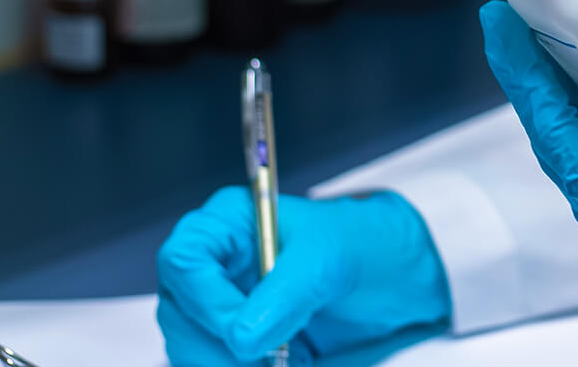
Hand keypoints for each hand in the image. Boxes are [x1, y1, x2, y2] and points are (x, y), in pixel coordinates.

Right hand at [156, 187, 450, 365]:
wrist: (399, 284)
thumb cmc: (365, 249)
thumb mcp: (332, 259)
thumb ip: (287, 292)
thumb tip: (242, 335)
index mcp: (230, 224)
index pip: (184, 259)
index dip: (204, 299)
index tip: (240, 331)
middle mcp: (214, 268)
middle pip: (178, 316)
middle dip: (216, 347)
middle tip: (264, 359)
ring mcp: (219, 309)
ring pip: (190, 351)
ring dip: (230, 365)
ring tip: (290, 359)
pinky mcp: (232, 345)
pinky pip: (216, 363)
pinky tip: (291, 363)